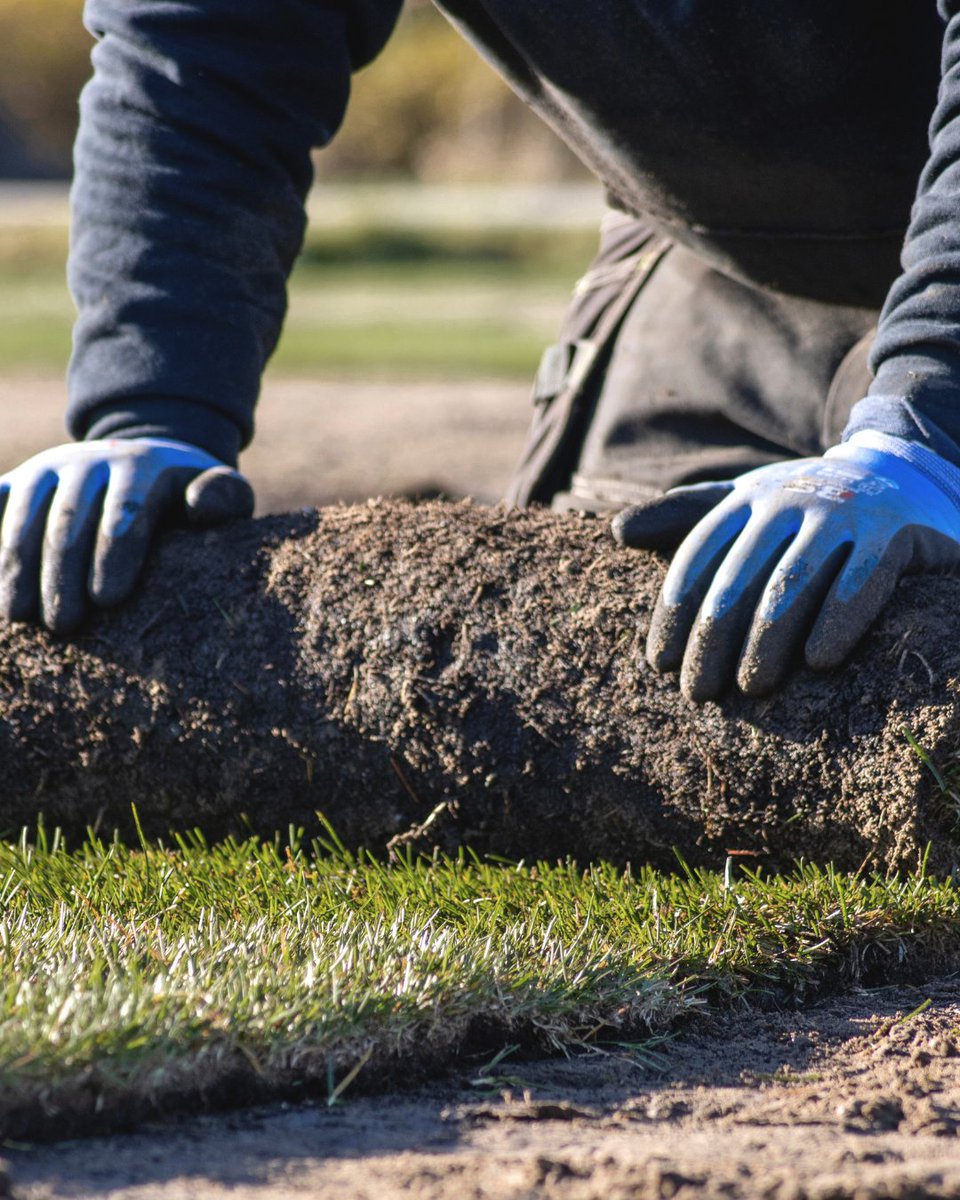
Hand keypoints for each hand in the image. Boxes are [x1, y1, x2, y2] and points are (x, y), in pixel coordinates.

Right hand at [0, 438, 253, 632]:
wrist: (139, 463)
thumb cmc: (185, 497)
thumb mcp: (218, 491)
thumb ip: (224, 497)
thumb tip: (201, 504)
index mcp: (141, 467)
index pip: (127, 509)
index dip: (116, 551)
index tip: (108, 599)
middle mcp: (88, 463)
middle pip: (70, 519)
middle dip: (62, 573)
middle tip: (63, 625)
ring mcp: (46, 472)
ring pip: (23, 515)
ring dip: (15, 565)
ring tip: (16, 616)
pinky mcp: (15, 484)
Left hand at [612, 432, 959, 700]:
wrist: (902, 474)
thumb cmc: (805, 505)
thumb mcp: (746, 501)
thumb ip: (685, 516)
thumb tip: (617, 532)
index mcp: (748, 498)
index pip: (698, 556)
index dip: (673, 612)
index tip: (659, 664)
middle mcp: (789, 499)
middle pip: (738, 577)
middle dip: (712, 639)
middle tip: (698, 692)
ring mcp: (843, 514)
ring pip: (792, 583)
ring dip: (765, 640)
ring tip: (751, 688)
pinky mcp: (893, 533)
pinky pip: (861, 582)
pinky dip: (838, 622)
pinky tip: (818, 662)